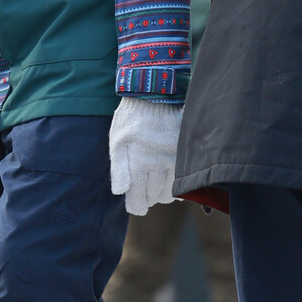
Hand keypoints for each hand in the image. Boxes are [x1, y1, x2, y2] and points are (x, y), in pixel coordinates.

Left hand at [109, 96, 183, 215]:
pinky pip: (181, 178)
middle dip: (148, 199)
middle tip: (144, 196)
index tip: (136, 207)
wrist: (155, 94)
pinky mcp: (184, 152)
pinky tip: (169, 180)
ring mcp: (173, 159)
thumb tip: (121, 192)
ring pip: (170, 191)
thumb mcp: (117, 141)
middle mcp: (157, 165)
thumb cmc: (131, 118)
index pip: (138, 199)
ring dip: (162, 194)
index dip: (136, 206)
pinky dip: (175, 184)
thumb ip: (118, 169)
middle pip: (154, 197)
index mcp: (137, 164)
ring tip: (155, 189)